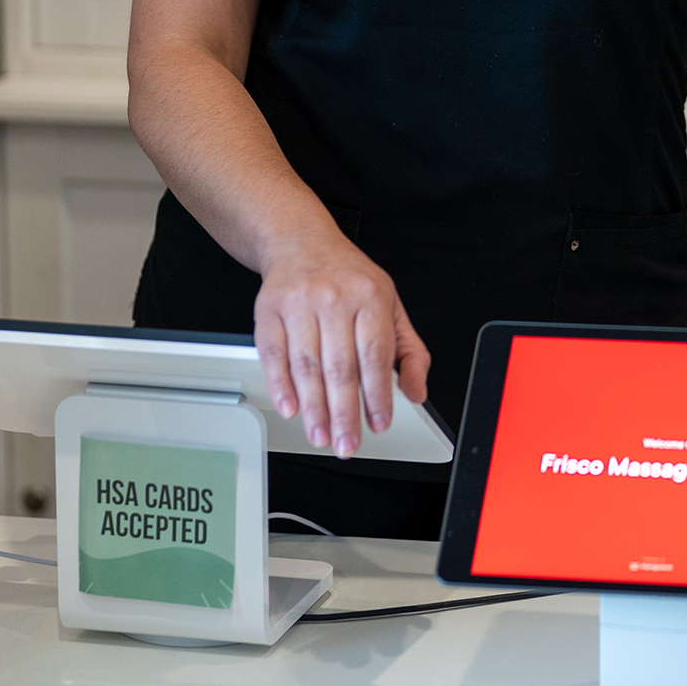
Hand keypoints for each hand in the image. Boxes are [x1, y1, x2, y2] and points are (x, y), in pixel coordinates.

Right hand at [251, 237, 429, 459]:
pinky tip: (291, 407)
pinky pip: (273, 353)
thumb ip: (409, 350)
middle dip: (344, 412)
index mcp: (369, 296)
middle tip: (347, 443)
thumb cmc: (349, 278)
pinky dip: (280, 385)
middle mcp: (334, 297)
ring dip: (313, 407)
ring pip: (307, 364)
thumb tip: (417, 391)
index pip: (375, 354)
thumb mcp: (390, 305)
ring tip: (321, 434)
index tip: (379, 423)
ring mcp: (299, 303)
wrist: (301, 242)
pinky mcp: (269, 309)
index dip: (377, 394)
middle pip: (340, 365)